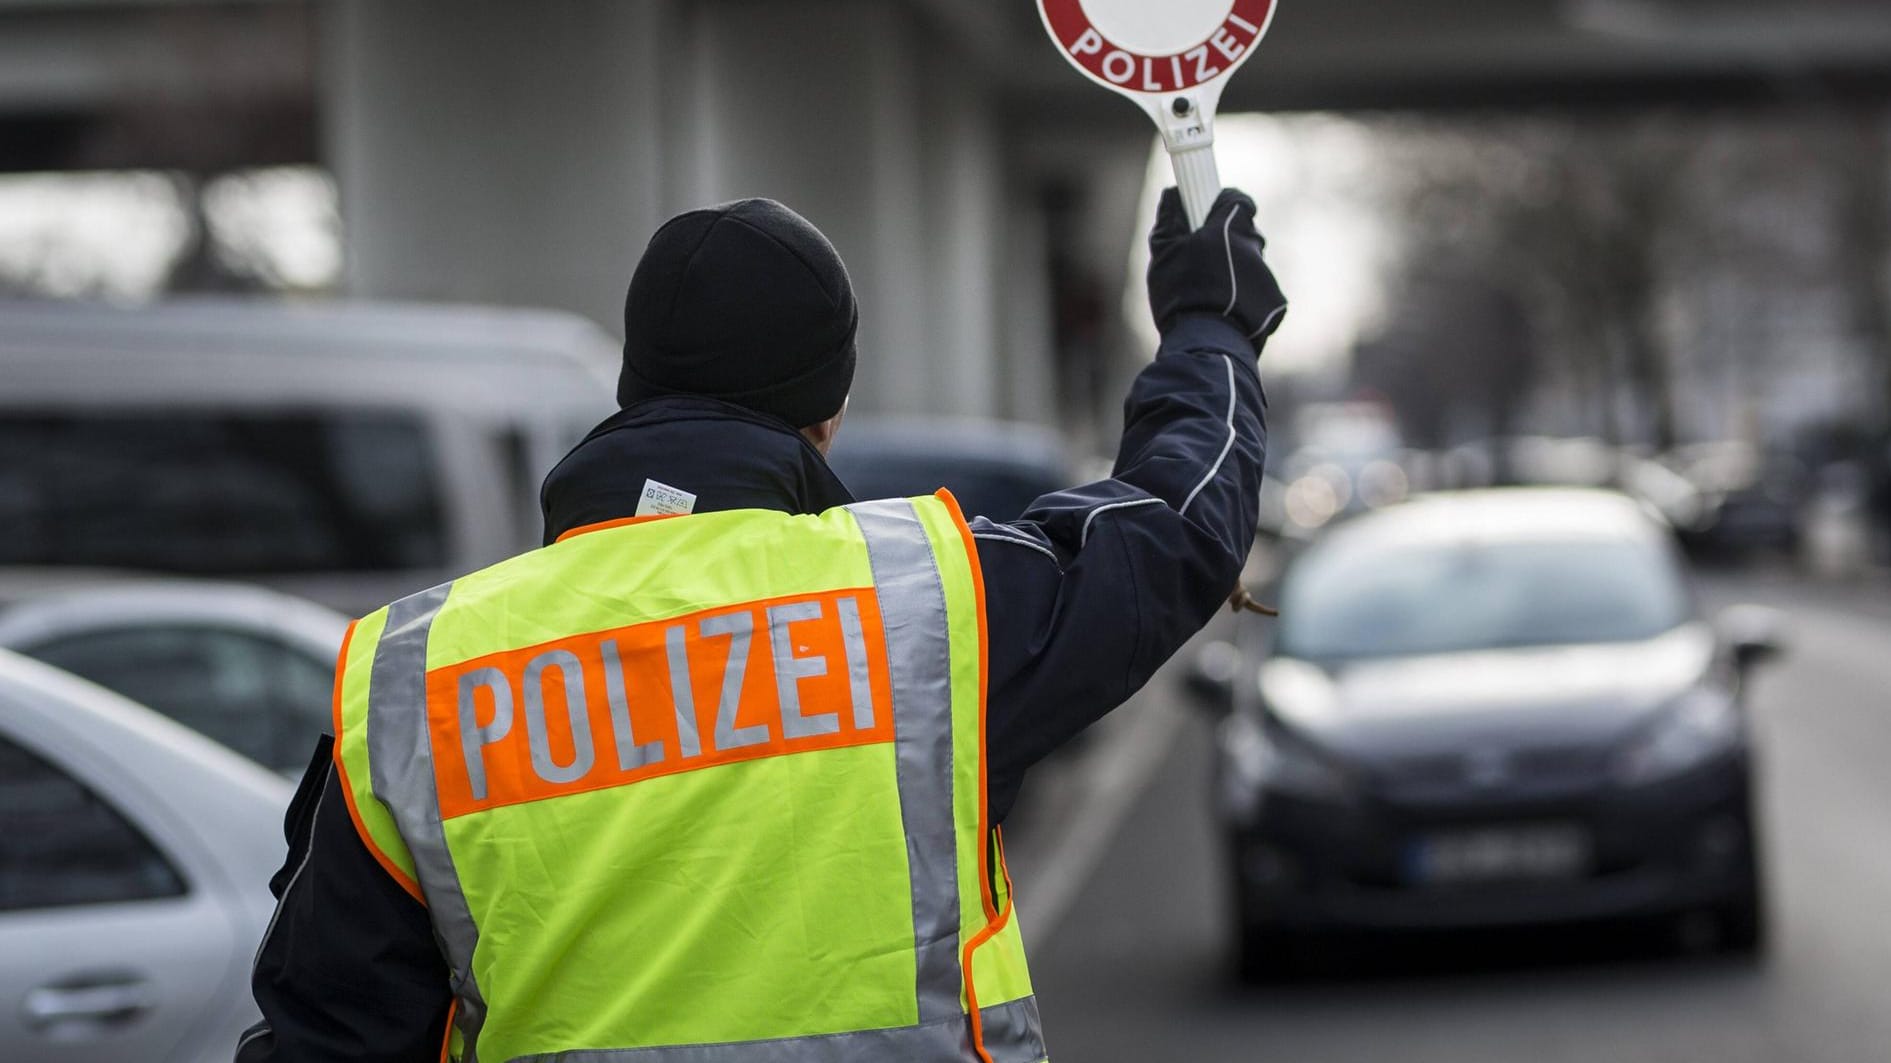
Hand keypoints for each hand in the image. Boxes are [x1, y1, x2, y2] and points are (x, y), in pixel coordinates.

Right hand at [1146, 187, 1286, 345]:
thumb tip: (1173, 194)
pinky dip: (1245, 297)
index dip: (1223, 204)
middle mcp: (1253, 246)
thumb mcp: (1163, 253)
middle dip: (1227, 240)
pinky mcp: (1276, 302)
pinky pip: (1259, 292)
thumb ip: (1169, 219)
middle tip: (1203, 259)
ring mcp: (1267, 275)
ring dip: (1235, 271)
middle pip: (1245, 233)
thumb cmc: (1181, 293)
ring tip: (1211, 293)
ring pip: (1251, 264)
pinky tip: (1225, 312)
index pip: (1238, 200)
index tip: (1208, 215)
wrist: (1207, 342)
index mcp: (1228, 227)